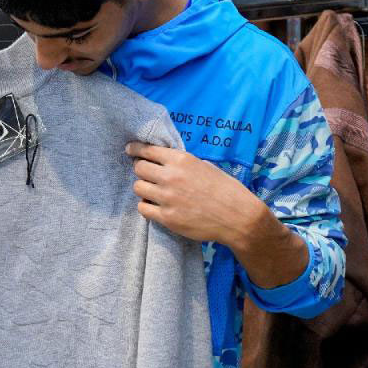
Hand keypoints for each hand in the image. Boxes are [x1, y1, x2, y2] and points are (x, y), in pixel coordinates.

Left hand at [126, 142, 306, 287]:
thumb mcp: (206, 166)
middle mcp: (171, 177)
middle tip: (147, 174)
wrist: (237, 217)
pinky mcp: (167, 217)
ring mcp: (167, 198)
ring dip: (143, 188)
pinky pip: (143, 208)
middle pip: (139, 168)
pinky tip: (155, 206)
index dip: (136, 149)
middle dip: (141, 169)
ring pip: (138, 188)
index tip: (130, 150)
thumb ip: (183, 164)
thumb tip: (166, 162)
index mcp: (181, 160)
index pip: (147, 150)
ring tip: (153, 191)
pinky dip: (147, 206)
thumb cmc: (226, 189)